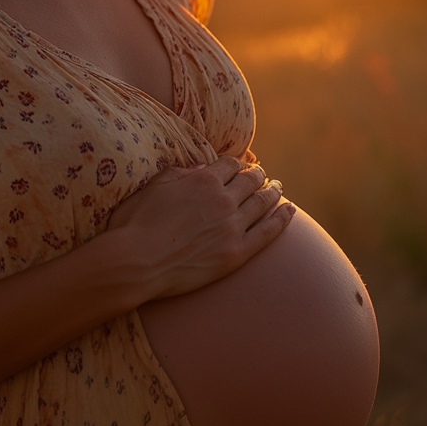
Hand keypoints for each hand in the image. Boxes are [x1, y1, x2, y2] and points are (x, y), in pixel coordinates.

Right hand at [105, 157, 293, 298]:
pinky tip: (291, 210)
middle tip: (263, 175)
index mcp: (203, 179)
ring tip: (278, 187)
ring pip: (262, 202)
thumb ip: (180, 173)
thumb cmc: (135, 223)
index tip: (240, 166)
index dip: (236, 164)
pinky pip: (268, 232)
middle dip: (258, 175)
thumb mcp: (155, 186)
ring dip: (273, 191)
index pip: (229, 164)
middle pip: (250, 180)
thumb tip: (202, 167)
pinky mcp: (236, 253)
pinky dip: (282, 219)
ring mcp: (232, 227)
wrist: (136, 262)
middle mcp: (223, 199)